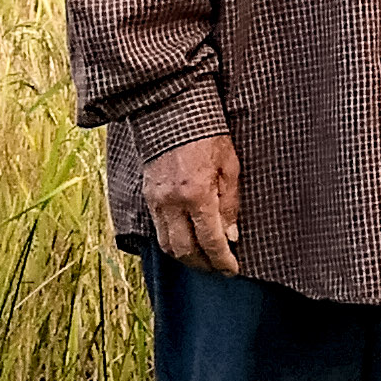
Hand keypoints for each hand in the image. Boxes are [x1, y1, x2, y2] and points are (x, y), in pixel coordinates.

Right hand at [144, 130, 241, 275]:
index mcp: (196, 194)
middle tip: (220, 267)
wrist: (172, 111)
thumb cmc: (208, 134)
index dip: (222, 260)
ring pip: (168, 245)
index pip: (210, 240)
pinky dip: (173, 243)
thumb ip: (230, 203)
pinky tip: (188, 241)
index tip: (233, 269)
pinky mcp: (147, 197)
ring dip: (187, 257)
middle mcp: (172, 203)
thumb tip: (231, 235)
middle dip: (204, 264)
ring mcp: (156, 201)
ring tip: (205, 259)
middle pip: (185, 251)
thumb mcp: (229, 166)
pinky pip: (159, 231)